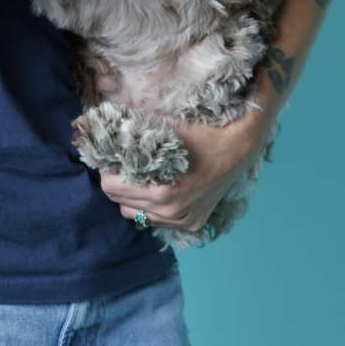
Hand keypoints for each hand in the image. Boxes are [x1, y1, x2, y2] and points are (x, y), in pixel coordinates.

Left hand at [99, 103, 269, 232]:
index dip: (106, 171)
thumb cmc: (201, 134)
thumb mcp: (164, 129)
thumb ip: (136, 130)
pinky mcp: (192, 223)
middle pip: (120, 203)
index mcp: (161, 191)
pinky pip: (157, 221)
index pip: (112, 188)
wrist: (238, 147)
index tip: (108, 158)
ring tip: (136, 177)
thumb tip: (109, 122)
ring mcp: (182, 220)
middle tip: (119, 166)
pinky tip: (156, 189)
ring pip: (137, 215)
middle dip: (116, 183)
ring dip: (131, 198)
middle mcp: (171, 212)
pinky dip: (150, 208)